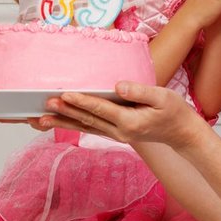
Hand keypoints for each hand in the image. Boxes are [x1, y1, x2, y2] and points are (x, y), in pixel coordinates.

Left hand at [37, 82, 204, 148]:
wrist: (181, 134)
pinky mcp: (114, 132)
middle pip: (87, 120)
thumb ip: (140, 91)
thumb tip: (118, 86)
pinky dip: (71, 124)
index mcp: (130, 122)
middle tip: (43, 106)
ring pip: (84, 126)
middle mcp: (119, 131)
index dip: (82, 101)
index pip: (101, 109)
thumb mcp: (163, 97)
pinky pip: (89, 127)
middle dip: (64, 112)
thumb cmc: (174, 112)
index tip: (65, 95)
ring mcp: (116, 134)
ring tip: (39, 119)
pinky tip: (57, 120)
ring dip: (61, 122)